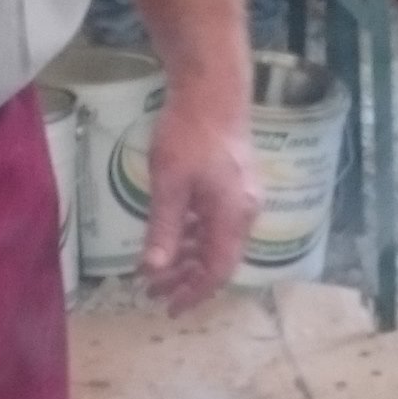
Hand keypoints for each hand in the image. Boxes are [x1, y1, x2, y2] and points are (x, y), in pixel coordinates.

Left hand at [137, 83, 259, 311]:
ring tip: (157, 271)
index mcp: (232, 217)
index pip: (217, 271)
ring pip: (216, 243)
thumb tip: (153, 271)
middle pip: (219, 261)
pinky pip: (216, 224)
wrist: (213, 91)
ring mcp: (241, 199)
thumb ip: (163, 230)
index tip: (169, 308)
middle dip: (187, 281)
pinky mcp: (234, 186)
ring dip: (188, 259)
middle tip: (154, 292)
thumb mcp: (168, 185)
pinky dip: (194, 237)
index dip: (194, 294)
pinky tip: (174, 240)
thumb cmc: (189, 134)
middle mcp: (244, 213)